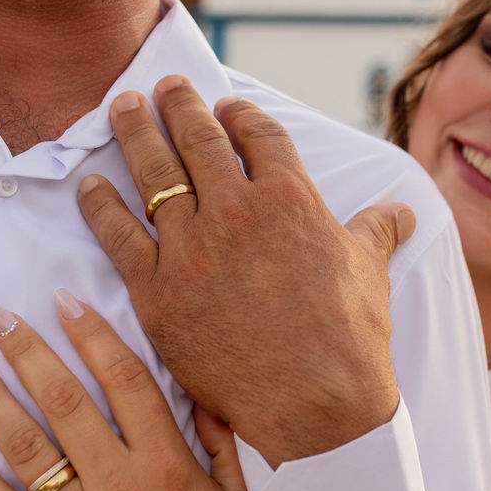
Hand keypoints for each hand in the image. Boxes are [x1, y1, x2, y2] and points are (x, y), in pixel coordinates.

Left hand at [78, 76, 416, 466]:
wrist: (314, 403)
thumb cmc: (349, 339)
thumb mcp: (370, 271)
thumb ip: (376, 230)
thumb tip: (400, 211)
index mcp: (290, 197)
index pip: (257, 134)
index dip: (237, 115)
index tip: (223, 107)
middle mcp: (236, 210)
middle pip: (198, 139)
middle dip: (179, 106)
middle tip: (164, 87)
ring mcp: (193, 248)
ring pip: (154, 174)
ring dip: (135, 134)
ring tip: (122, 107)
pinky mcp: (158, 290)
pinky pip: (119, 236)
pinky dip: (100, 206)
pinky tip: (89, 185)